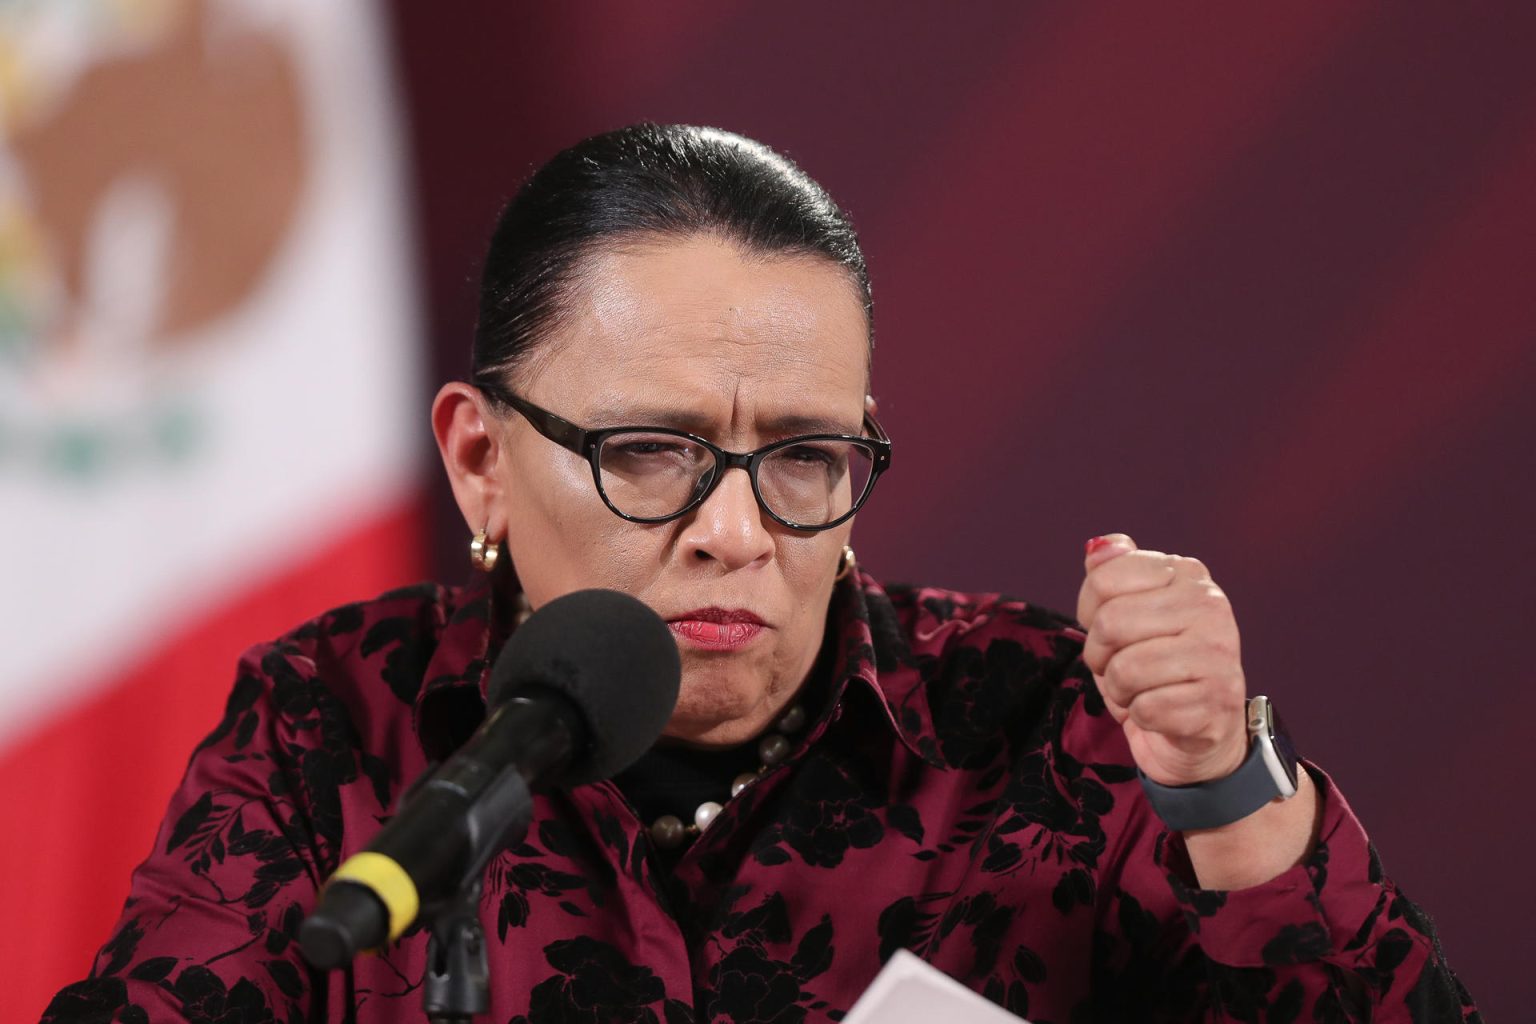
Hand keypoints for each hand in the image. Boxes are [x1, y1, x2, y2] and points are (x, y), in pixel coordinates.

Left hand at [1077, 534, 1248, 787]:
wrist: (1199, 730)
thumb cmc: (1156, 664)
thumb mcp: (1129, 611)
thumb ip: (1113, 573)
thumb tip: (1099, 547)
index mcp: (1186, 574)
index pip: (1103, 580)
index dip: (1089, 612)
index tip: (1109, 629)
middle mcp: (1210, 606)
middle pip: (1109, 624)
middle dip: (1099, 656)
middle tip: (1119, 666)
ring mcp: (1218, 654)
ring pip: (1124, 670)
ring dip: (1118, 690)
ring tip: (1140, 690)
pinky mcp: (1216, 702)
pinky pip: (1145, 709)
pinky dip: (1140, 716)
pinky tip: (1161, 712)